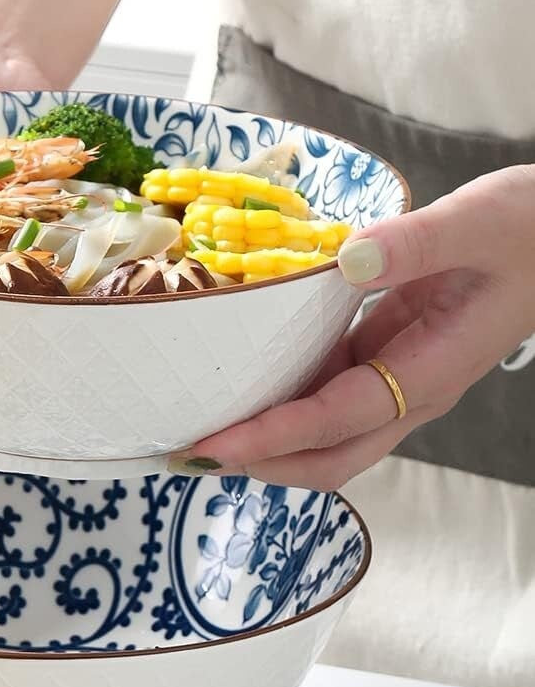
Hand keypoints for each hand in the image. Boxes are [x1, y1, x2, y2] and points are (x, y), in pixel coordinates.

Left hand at [170, 164, 534, 488]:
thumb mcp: (478, 222)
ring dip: (263, 439)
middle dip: (258, 464)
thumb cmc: (530, 227)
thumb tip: (350, 259)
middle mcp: (411, 394)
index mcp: (433, 372)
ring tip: (196, 427)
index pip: (338, 422)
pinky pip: (323, 394)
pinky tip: (237, 381)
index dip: (273, 438)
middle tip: (186, 453)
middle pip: (327, 459)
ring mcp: (396, 382)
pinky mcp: (383, 361)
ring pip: (322, 436)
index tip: (213, 445)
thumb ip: (415, 243)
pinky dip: (280, 398)